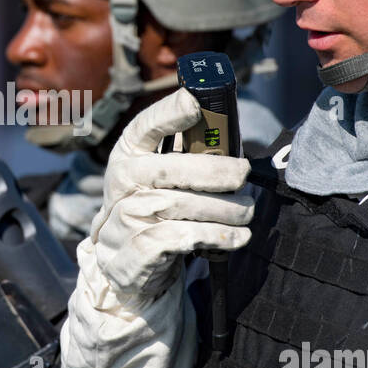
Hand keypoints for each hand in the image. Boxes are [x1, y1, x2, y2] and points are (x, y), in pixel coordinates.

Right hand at [88, 88, 253, 303]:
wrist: (123, 263)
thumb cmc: (154, 209)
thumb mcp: (160, 178)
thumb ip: (186, 155)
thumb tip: (229, 135)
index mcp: (128, 154)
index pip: (144, 127)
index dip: (169, 113)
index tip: (195, 104)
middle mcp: (122, 182)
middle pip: (168, 169)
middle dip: (213, 171)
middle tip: (243, 174)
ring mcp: (125, 217)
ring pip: (180, 205)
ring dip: (223, 209)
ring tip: (245, 211)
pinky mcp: (136, 250)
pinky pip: (182, 237)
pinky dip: (216, 236)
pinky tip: (237, 236)